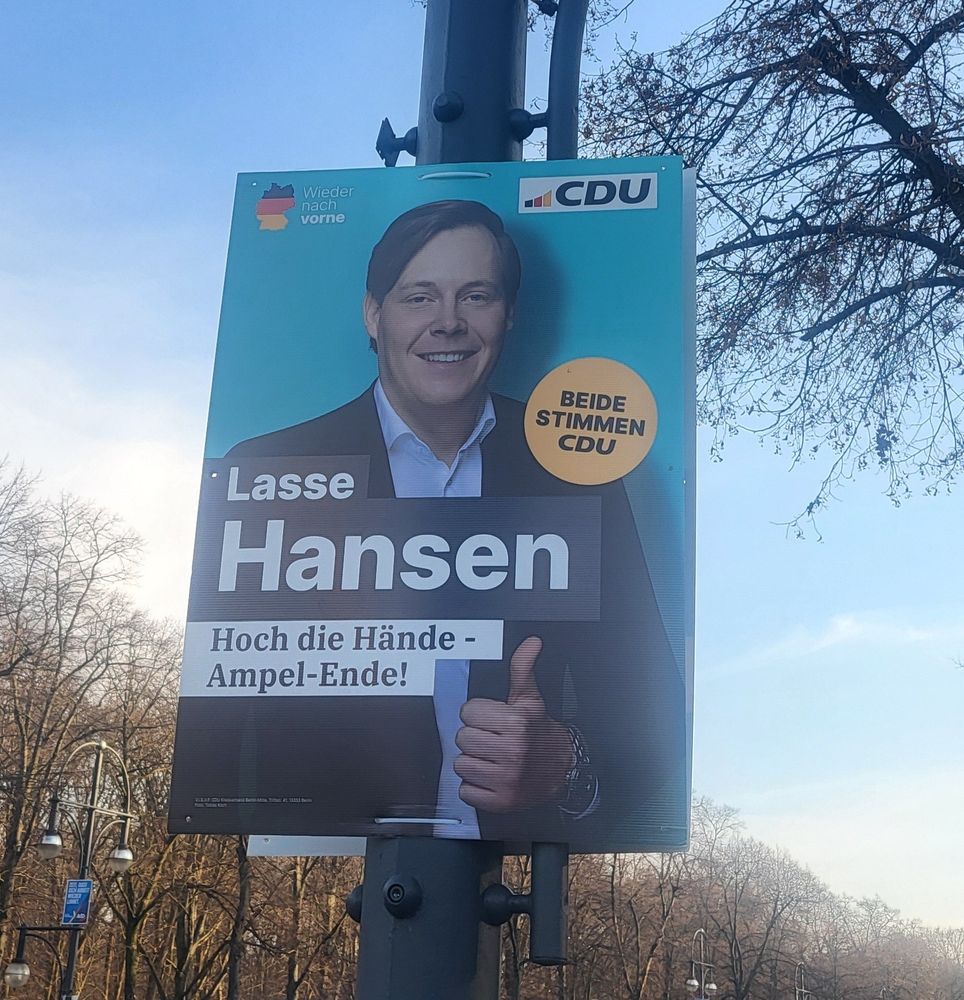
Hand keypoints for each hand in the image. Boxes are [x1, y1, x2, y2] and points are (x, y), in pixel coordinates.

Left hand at [454, 636, 573, 812]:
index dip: (478, 714)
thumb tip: (531, 642)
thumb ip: (523, 668)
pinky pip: (466, 790)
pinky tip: (491, 776)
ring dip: (473, 761)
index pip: (468, 712)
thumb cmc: (539, 731)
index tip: (492, 719)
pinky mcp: (501, 802)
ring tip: (492, 757)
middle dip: (474, 736)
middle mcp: (513, 751)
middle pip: (462, 738)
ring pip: (460, 764)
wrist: (561, 769)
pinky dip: (475, 786)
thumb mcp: (530, 698)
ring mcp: (507, 778)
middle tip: (492, 738)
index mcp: (516, 723)